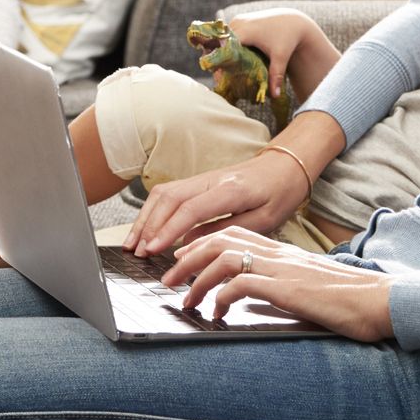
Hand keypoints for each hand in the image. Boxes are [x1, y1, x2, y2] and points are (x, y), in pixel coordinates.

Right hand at [123, 147, 307, 256]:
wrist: (285, 167)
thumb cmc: (279, 195)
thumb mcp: (263, 221)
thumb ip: (226, 231)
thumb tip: (190, 244)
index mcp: (230, 190)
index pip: (190, 209)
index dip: (169, 230)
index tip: (153, 249)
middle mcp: (211, 180)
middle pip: (169, 198)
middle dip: (149, 226)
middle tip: (137, 252)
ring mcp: (202, 178)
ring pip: (164, 193)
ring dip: (146, 218)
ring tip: (133, 243)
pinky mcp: (198, 181)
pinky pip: (169, 193)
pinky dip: (153, 211)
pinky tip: (146, 229)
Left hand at [163, 227, 393, 341]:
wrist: (381, 300)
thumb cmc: (349, 300)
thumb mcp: (307, 287)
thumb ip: (280, 285)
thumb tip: (251, 297)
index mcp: (282, 251)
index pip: (232, 235)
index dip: (202, 246)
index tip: (182, 263)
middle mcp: (278, 253)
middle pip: (219, 239)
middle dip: (187, 258)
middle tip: (168, 280)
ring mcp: (281, 268)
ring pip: (223, 258)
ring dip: (196, 278)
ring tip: (185, 300)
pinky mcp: (286, 287)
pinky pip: (240, 283)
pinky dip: (221, 296)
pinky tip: (219, 312)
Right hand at [226, 8, 312, 95]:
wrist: (293, 21)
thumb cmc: (287, 38)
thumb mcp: (281, 56)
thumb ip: (275, 75)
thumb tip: (275, 96)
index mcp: (245, 31)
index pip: (224, 48)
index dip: (220, 62)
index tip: (220, 77)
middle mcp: (238, 23)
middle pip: (221, 43)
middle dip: (220, 59)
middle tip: (221, 76)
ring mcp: (238, 19)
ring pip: (223, 38)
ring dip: (223, 51)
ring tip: (225, 68)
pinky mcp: (240, 19)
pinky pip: (229, 33)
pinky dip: (228, 44)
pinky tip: (231, 57)